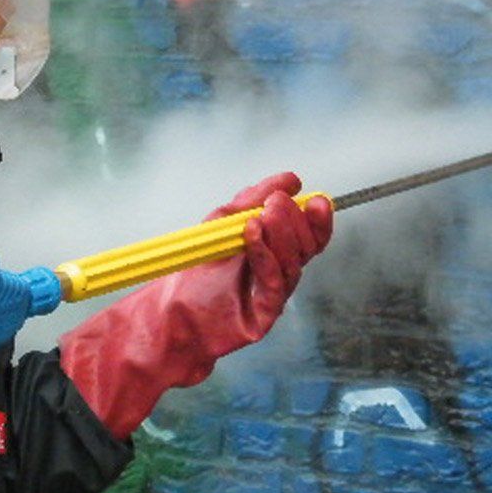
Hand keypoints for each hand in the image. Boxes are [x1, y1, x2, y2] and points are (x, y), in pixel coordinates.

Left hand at [208, 171, 333, 339]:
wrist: (172, 312)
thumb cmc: (197, 272)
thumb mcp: (222, 223)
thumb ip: (254, 199)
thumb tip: (290, 179)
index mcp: (277, 252)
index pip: (310, 235)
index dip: (318, 219)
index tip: (316, 200)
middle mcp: (280, 273)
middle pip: (307, 247)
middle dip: (295, 220)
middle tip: (276, 201)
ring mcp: (274, 294)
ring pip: (294, 262)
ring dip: (281, 233)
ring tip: (262, 214)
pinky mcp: (265, 313)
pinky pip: (274, 281)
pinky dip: (264, 252)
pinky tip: (252, 232)